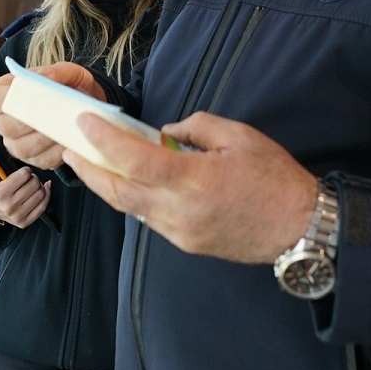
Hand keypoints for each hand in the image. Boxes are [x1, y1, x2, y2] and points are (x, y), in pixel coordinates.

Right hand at [0, 62, 104, 169]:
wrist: (86, 107)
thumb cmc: (71, 88)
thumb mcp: (68, 72)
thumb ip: (56, 72)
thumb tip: (44, 79)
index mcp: (6, 94)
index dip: (8, 99)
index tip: (28, 96)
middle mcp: (6, 121)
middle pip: (7, 126)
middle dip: (31, 121)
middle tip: (54, 114)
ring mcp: (18, 143)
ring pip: (23, 148)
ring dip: (46, 139)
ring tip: (66, 127)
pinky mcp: (36, 159)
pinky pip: (42, 160)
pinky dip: (57, 152)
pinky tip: (70, 141)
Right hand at [0, 164, 50, 227]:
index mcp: (1, 193)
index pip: (24, 175)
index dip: (26, 171)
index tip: (24, 172)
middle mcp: (10, 205)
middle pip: (34, 184)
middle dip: (34, 178)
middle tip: (29, 179)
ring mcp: (19, 215)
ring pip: (41, 193)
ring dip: (40, 186)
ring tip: (33, 186)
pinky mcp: (26, 221)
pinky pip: (43, 206)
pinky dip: (46, 195)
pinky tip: (43, 190)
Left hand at [62, 111, 317, 263]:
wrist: (300, 227)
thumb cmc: (275, 178)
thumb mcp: (240, 136)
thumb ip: (197, 128)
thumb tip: (166, 134)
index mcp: (196, 180)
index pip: (136, 162)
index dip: (105, 143)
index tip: (85, 125)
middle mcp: (182, 211)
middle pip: (119, 192)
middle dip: (89, 170)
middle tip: (70, 149)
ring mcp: (182, 232)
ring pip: (131, 209)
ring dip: (107, 186)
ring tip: (91, 164)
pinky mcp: (187, 244)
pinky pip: (150, 219)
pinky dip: (134, 199)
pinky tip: (130, 183)